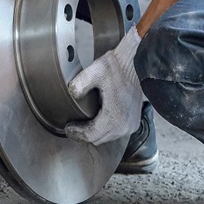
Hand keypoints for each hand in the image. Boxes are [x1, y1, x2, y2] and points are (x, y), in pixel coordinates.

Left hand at [65, 26, 142, 145]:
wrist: (136, 64)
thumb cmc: (117, 68)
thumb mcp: (95, 72)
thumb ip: (80, 84)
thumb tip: (71, 94)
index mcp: (114, 119)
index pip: (89, 136)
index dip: (76, 133)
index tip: (67, 127)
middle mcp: (124, 127)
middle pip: (98, 139)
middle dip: (84, 134)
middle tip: (73, 126)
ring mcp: (131, 126)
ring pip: (107, 137)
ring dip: (95, 132)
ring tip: (84, 123)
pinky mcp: (134, 122)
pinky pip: (116, 132)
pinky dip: (105, 129)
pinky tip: (98, 119)